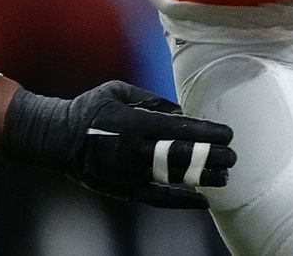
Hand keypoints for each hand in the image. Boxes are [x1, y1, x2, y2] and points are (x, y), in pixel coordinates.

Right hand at [0, 81, 234, 206]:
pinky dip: (183, 201)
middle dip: (212, 157)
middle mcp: (135, 151)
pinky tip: (202, 200)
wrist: (58, 138)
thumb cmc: (90, 108)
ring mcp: (130, 174)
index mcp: (134, 123)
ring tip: (225, 178)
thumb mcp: (118, 91)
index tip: (228, 133)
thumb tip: (181, 111)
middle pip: (183, 156)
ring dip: (203, 179)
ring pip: (175, 180)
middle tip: (234, 156)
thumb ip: (151, 100)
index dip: (208, 132)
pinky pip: (160, 199)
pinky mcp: (125, 191)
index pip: (181, 129)